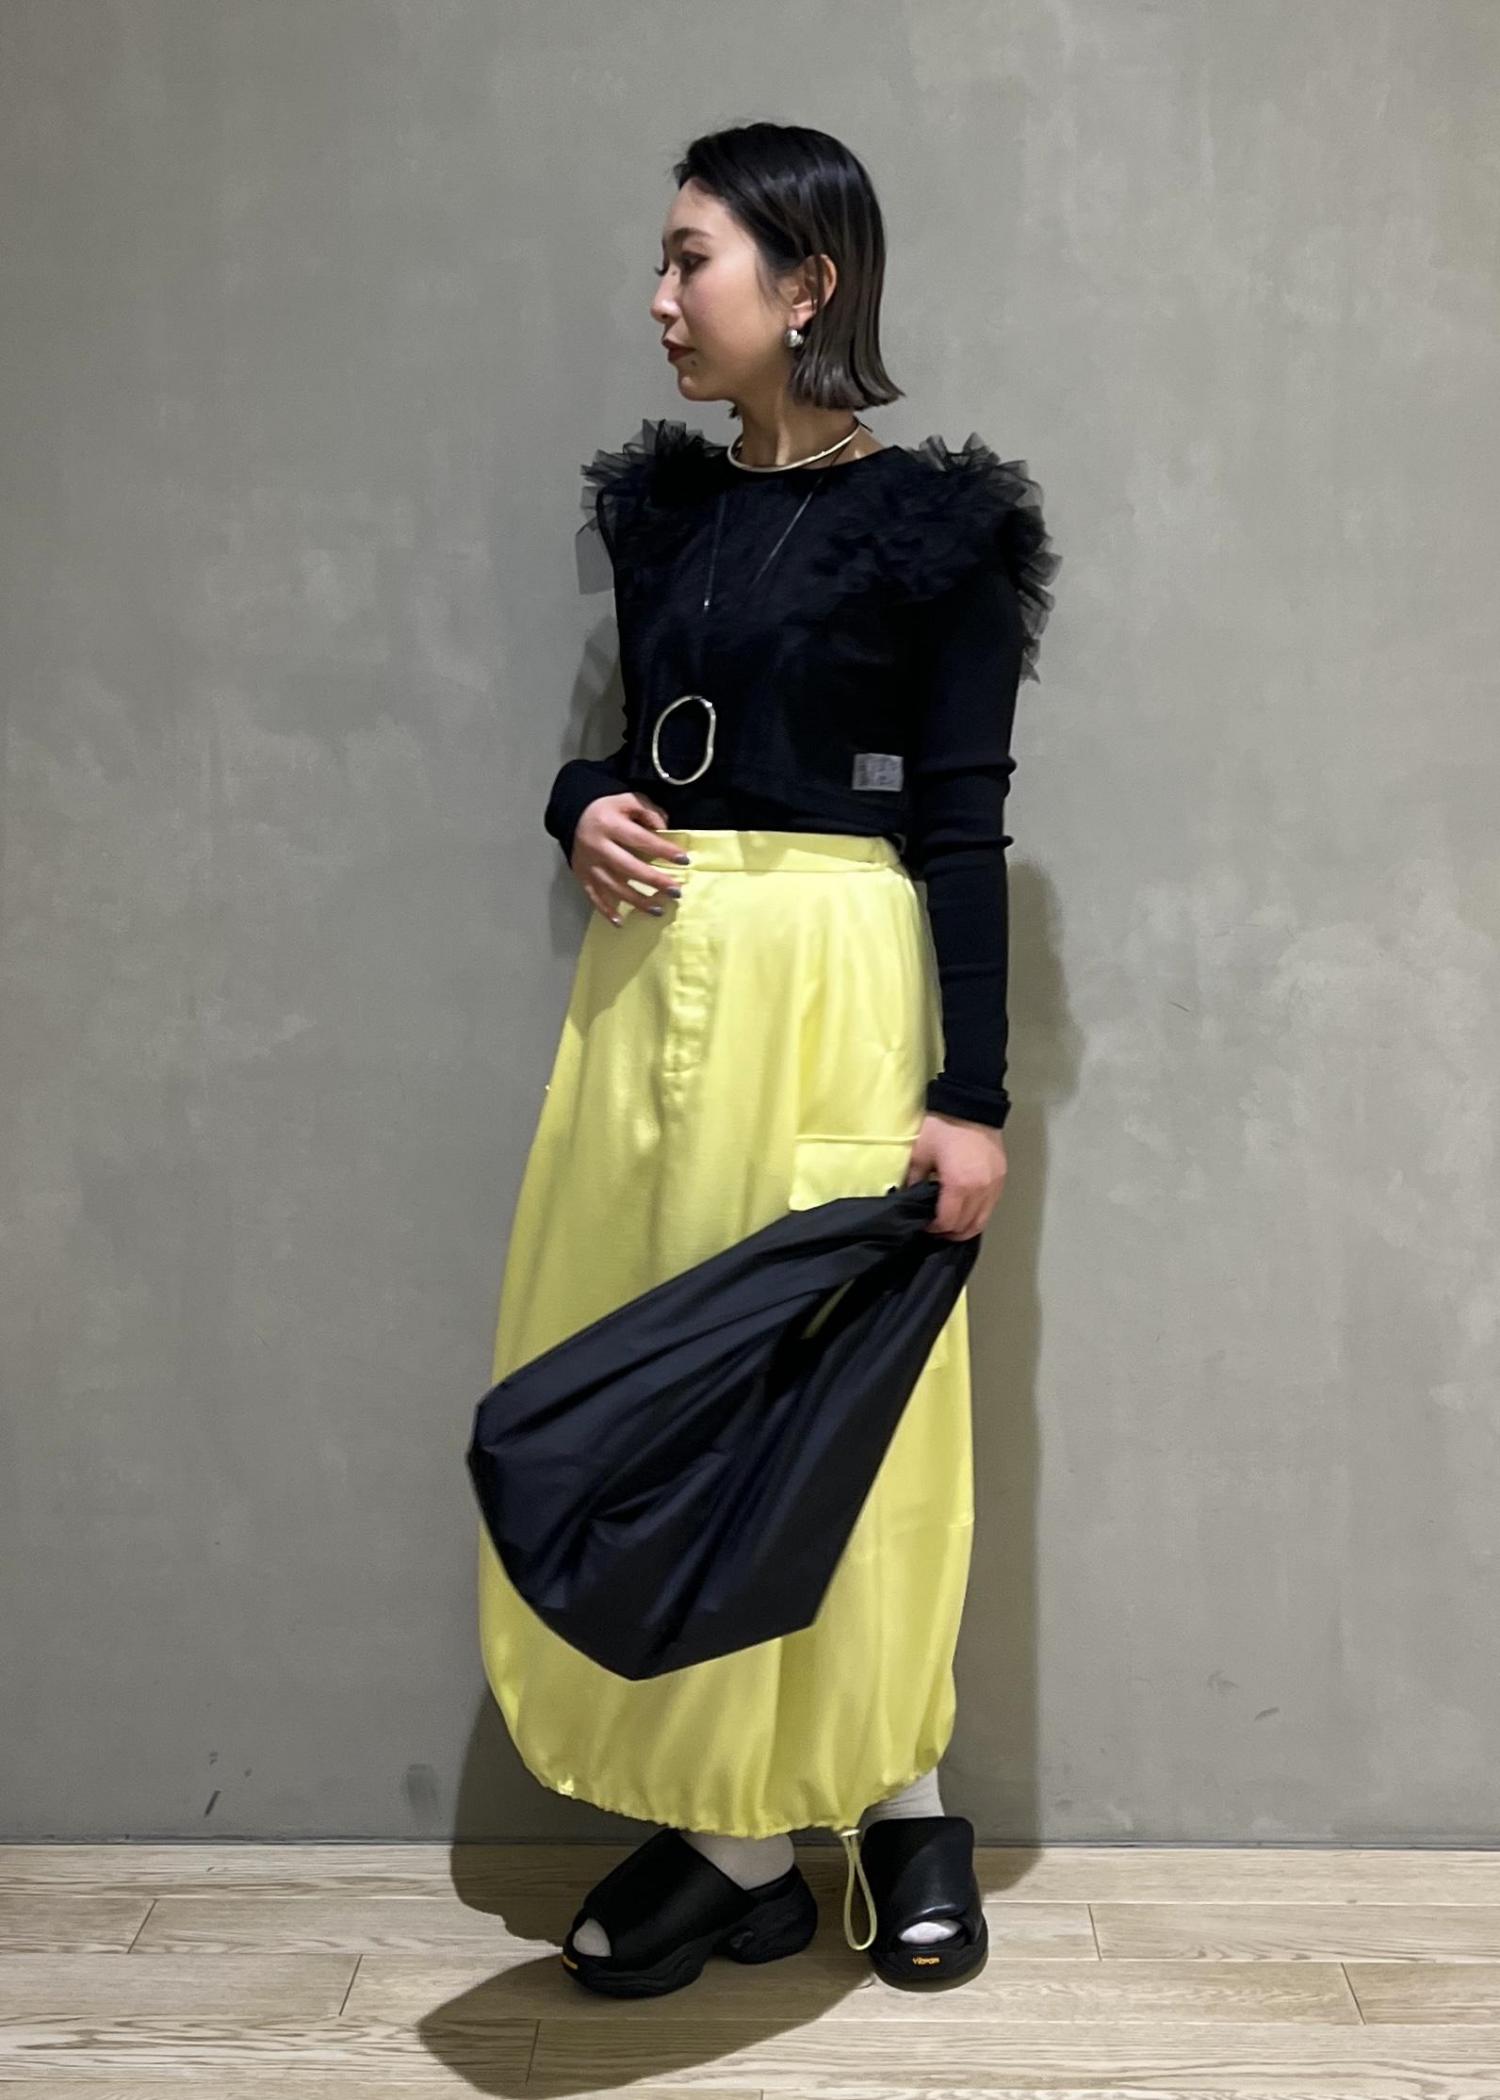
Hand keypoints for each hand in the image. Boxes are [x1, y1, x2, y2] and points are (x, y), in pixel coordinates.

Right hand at [570, 790, 688, 923]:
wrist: (573, 815)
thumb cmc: (608, 809)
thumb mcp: (627, 800)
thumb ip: (648, 811)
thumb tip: (665, 830)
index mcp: (609, 824)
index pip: (641, 839)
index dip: (663, 850)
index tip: (684, 860)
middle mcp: (597, 846)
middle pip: (628, 867)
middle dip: (654, 881)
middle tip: (675, 891)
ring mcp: (588, 864)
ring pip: (613, 887)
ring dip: (637, 901)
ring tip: (659, 910)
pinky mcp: (581, 876)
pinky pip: (593, 896)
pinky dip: (606, 911)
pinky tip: (621, 922)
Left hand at [904, 1111, 1007, 1239]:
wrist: (971, 1105)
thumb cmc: (943, 1128)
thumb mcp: (921, 1153)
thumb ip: (913, 1180)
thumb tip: (908, 1197)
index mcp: (959, 1186)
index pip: (947, 1222)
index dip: (933, 1228)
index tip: (924, 1224)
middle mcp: (980, 1191)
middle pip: (966, 1227)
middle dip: (948, 1232)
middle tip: (935, 1228)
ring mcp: (994, 1186)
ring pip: (981, 1222)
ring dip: (965, 1227)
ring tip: (950, 1222)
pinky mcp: (1001, 1179)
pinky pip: (990, 1208)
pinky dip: (977, 1214)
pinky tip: (965, 1209)